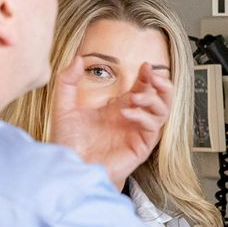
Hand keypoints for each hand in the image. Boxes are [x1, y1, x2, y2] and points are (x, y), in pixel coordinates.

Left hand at [48, 58, 173, 186]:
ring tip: (136, 98)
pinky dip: (143, 117)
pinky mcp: (141, 146)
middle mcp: (133, 119)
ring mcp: (138, 133)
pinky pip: (154, 128)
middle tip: (152, 76)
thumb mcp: (63, 107)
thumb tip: (77, 58)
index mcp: (120, 108)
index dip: (148, 76)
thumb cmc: (69, 143)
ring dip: (153, 100)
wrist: (70, 168)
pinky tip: (127, 113)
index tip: (144, 66)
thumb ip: (67, 82)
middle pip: (162, 98)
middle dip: (162, 85)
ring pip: (163, 112)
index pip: (144, 88)